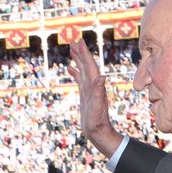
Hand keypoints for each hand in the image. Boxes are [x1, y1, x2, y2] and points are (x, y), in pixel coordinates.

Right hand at [68, 38, 122, 156]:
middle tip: (73, 41)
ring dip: (78, 60)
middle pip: (86, 64)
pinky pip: (79, 80)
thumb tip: (101, 77)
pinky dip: (75, 73)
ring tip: (72, 50)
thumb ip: (99, 91)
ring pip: (82, 70)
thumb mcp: (97, 105)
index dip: (84, 53)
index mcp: (95, 84)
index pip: (89, 65)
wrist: (98, 131)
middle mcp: (93, 84)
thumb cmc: (97, 120)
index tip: (79, 42)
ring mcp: (89, 89)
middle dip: (80, 52)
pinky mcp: (85, 95)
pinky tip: (70, 69)